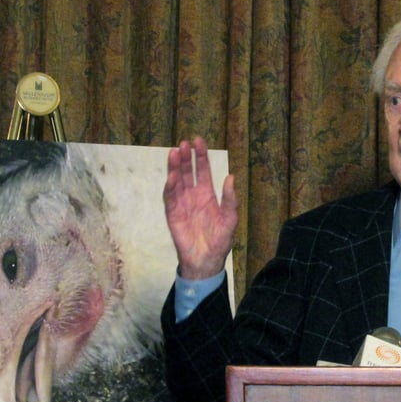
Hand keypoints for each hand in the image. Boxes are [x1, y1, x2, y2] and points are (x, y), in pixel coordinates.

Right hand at [163, 136, 238, 279]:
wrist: (206, 261)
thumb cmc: (220, 241)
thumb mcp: (230, 219)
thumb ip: (230, 200)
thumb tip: (230, 177)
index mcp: (207, 195)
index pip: (202, 171)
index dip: (201, 156)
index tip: (198, 140)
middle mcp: (192, 196)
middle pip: (187, 172)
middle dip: (185, 158)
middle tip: (184, 143)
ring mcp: (181, 204)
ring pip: (176, 181)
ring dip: (175, 167)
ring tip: (175, 152)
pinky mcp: (173, 214)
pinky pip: (170, 198)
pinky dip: (170, 187)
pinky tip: (172, 176)